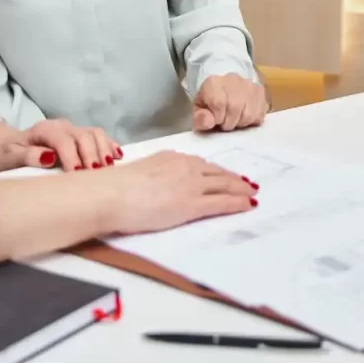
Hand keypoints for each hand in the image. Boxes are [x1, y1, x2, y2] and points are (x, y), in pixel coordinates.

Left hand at [0, 115, 120, 172]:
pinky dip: (110, 145)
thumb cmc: (7, 154)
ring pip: (95, 134)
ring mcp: (73, 130)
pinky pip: (100, 137)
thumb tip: (48, 157)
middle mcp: (62, 126)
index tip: (77, 174)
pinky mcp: (80, 137)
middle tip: (97, 175)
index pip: (63, 140)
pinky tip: (118, 157)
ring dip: (104, 150)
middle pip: (84, 135)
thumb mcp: (9, 157)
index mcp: (45, 130)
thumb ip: (26, 156)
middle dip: (92, 155)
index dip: (72, 156)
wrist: (7, 145)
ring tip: (109, 168)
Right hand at [101, 151, 257, 234]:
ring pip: (224, 185)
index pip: (200, 165)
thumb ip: (154, 175)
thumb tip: (155, 184)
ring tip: (251, 193)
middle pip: (216, 173)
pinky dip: (237, 203)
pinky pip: (221, 202)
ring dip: (240, 189)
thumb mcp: (140, 173)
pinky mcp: (193, 204)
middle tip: (246, 183)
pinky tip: (247, 205)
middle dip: (233, 179)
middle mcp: (185, 167)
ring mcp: (191, 185)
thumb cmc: (116, 187)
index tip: (225, 175)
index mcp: (172, 158)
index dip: (215, 171)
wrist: (112, 194)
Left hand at [193, 74, 268, 132]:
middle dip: (229, 122)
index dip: (218, 118)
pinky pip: (260, 114)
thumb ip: (200, 118)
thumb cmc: (209, 103)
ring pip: (249, 114)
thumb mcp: (198, 111)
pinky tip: (244, 116)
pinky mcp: (260, 92)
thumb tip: (208, 123)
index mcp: (213, 83)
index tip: (216, 121)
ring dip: (241, 123)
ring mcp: (249, 85)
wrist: (223, 89)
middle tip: (225, 123)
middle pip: (235, 108)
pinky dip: (252, 120)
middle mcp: (234, 80)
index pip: (219, 103)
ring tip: (235, 120)